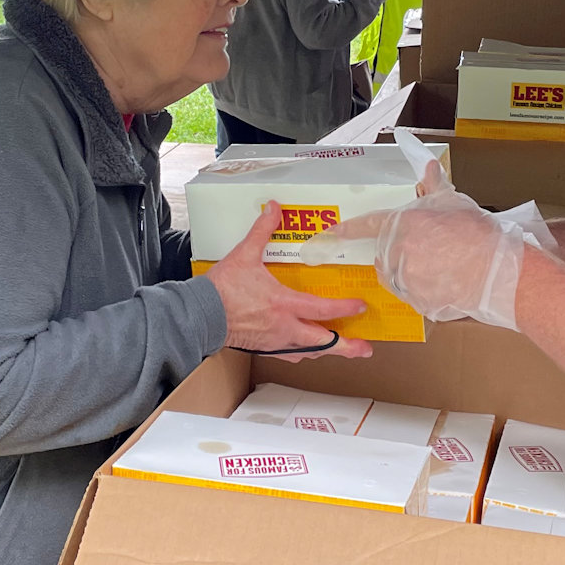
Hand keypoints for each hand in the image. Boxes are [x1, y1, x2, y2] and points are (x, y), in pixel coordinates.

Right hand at [204, 202, 372, 361]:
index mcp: (284, 304)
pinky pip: (290, 354)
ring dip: (327, 351)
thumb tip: (274, 209)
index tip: (360, 306)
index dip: (345, 309)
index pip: (323, 310)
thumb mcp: (244, 255)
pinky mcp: (263, 347)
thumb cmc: (222, 290)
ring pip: (308, 352)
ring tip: (341, 349)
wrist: (201, 315)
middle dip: (346, 346)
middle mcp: (284, 327)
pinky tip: (306, 350)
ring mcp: (274, 341)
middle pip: (323, 343)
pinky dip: (304, 353)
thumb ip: (262, 230)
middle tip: (364, 347)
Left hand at [305, 168, 549, 330]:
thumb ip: (434, 186)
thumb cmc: (478, 235)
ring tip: (443, 266)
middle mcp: (396, 254)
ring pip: (397, 276)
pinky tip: (447, 282)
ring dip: (411, 272)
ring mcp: (405, 281)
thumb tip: (428, 166)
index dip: (346, 229)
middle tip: (431, 249)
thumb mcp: (454, 203)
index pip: (366, 226)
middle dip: (401, 251)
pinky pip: (413, 296)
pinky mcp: (417, 303)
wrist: (498, 272)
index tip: (328, 233)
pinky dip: (425, 291)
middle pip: (385, 254)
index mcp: (402, 225)